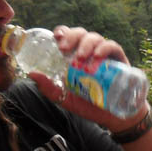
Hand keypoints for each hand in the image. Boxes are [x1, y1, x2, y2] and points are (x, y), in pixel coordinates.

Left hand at [28, 26, 145, 130]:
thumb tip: (32, 73)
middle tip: (64, 49)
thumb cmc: (89, 105)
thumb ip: (49, 88)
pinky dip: (104, 48)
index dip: (62, 33)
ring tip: (81, 58)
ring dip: (86, 44)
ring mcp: (105, 55)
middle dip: (72, 37)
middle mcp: (90, 52)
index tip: (56, 38)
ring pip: (95, 38)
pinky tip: (98, 56)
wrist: (113, 117)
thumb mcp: (65, 98)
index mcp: (75, 56)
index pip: (68, 37)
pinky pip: (112, 47)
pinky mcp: (119, 60)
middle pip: (80, 34)